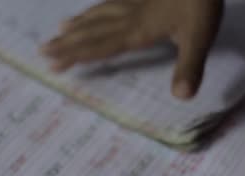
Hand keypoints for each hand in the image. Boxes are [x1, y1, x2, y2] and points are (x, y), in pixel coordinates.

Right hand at [41, 0, 223, 99]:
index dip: (76, 55)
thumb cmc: (202, 4)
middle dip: (67, 43)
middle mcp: (130, 16)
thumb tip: (182, 96)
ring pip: (98, 15)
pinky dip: (96, 9)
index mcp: (138, 30)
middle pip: (91, 31)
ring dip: (78, 24)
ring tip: (60, 29)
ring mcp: (134, 2)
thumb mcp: (199, 37)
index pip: (100, 45)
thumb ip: (189, 67)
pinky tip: (94, 9)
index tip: (54, 63)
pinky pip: (110, 3)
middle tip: (42, 51)